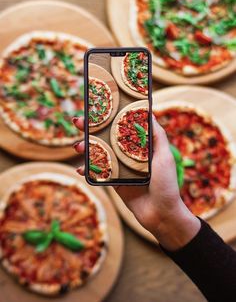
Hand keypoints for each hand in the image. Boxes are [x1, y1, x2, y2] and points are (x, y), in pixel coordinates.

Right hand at [72, 116, 199, 250]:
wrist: (161, 214)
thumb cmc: (166, 184)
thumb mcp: (164, 156)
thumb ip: (157, 136)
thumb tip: (150, 113)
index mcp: (139, 145)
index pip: (121, 127)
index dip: (109, 117)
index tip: (97, 108)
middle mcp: (127, 154)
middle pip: (105, 138)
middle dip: (90, 129)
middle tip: (78, 122)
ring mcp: (118, 168)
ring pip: (98, 153)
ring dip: (85, 148)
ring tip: (78, 146)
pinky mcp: (113, 182)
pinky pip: (97, 173)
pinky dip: (86, 170)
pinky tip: (80, 168)